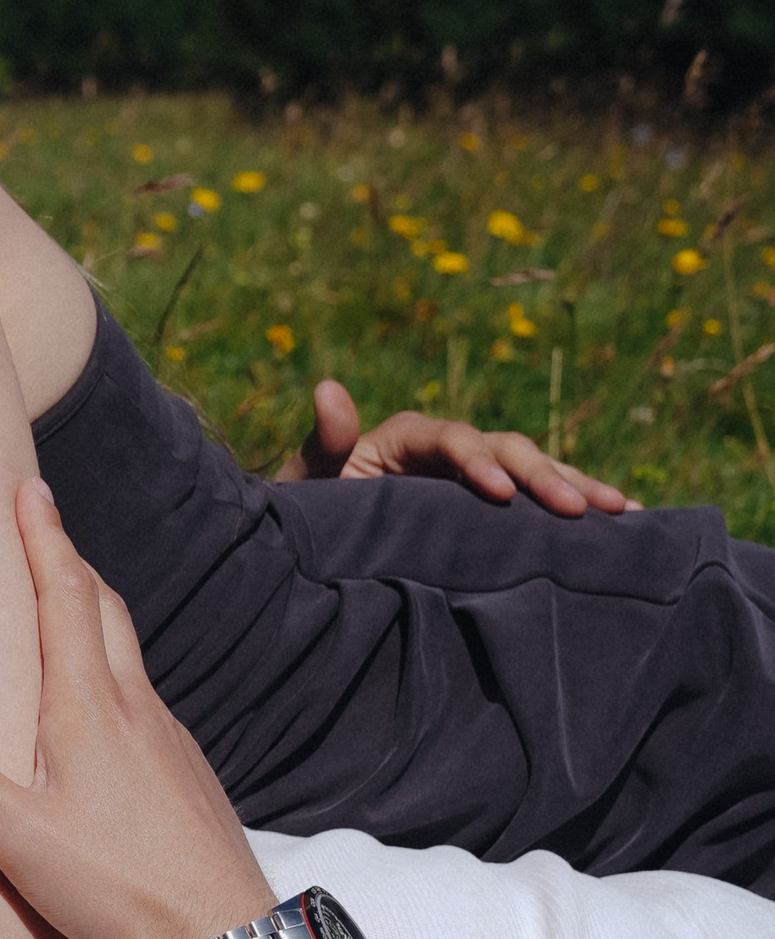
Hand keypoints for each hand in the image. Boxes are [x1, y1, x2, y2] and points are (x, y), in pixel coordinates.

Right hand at [0, 481, 272, 938]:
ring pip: (130, 654)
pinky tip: (104, 708)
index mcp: (88, 708)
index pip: (64, 598)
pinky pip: (146, 697)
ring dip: (95, 614)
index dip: (44, 539)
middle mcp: (135, 706)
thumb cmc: (114, 886)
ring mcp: (170, 737)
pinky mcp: (189, 770)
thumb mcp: (14, 833)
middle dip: (70, 561)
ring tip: (65, 605)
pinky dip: (116, 671)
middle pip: (105, 609)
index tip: (30, 488)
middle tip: (42, 525)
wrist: (223, 933)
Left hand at [275, 377, 632, 511]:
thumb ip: (323, 443)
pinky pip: (542, 502)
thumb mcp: (310, 484)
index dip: (476, 461)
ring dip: (577, 486)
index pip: (449, 439)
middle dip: (543, 476)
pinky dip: (581, 506)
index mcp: (406, 438)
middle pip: (505, 449)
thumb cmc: (312, 516)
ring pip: (535, 470)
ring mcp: (477, 476)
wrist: (320, 550)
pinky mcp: (496, 508)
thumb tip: (328, 387)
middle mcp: (450, 449)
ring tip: (620, 511)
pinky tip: (627, 524)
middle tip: (579, 509)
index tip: (499, 494)